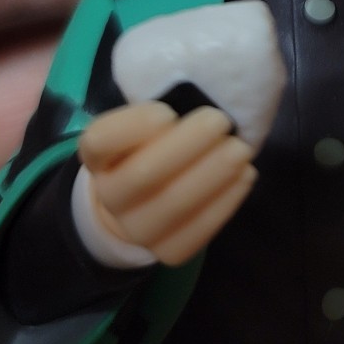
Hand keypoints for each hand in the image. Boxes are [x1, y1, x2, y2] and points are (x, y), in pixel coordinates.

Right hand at [79, 101, 256, 265]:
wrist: (142, 204)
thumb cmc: (152, 147)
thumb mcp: (146, 124)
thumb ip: (166, 110)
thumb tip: (207, 91)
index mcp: (97, 156)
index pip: (100, 141)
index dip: (133, 127)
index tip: (167, 112)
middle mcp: (109, 196)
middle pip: (143, 175)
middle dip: (188, 145)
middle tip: (221, 121)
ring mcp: (136, 229)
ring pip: (173, 204)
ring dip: (213, 174)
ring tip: (240, 149)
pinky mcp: (167, 252)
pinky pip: (198, 231)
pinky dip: (226, 201)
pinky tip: (245, 176)